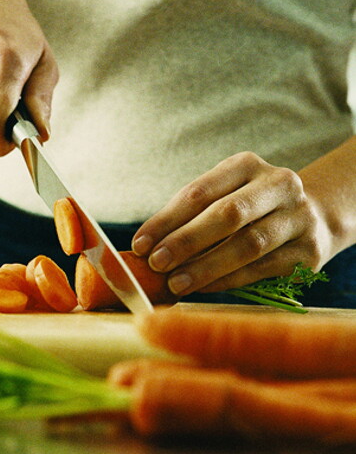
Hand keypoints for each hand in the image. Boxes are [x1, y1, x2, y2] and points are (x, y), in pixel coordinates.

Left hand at [131, 152, 331, 295]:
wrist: (313, 217)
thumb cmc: (248, 208)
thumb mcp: (222, 196)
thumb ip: (188, 215)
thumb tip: (146, 248)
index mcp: (247, 165)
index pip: (199, 192)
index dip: (166, 220)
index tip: (140, 245)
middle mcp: (279, 185)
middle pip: (228, 214)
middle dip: (187, 241)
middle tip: (157, 263)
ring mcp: (299, 218)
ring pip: (248, 244)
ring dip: (206, 267)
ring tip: (176, 282)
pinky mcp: (309, 251)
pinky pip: (261, 269)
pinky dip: (228, 280)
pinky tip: (202, 288)